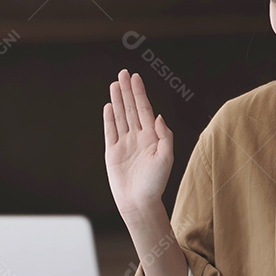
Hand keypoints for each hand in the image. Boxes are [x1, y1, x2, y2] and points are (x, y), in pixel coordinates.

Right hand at [103, 69, 173, 215]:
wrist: (139, 202)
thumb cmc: (155, 183)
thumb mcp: (166, 158)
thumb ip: (164, 136)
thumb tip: (157, 116)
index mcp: (152, 137)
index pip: (144, 109)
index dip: (139, 93)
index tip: (135, 77)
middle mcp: (138, 137)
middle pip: (131, 109)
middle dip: (127, 91)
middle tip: (123, 73)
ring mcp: (125, 144)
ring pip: (120, 116)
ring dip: (118, 100)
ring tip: (114, 84)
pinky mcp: (113, 152)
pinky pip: (110, 131)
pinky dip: (109, 118)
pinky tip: (109, 105)